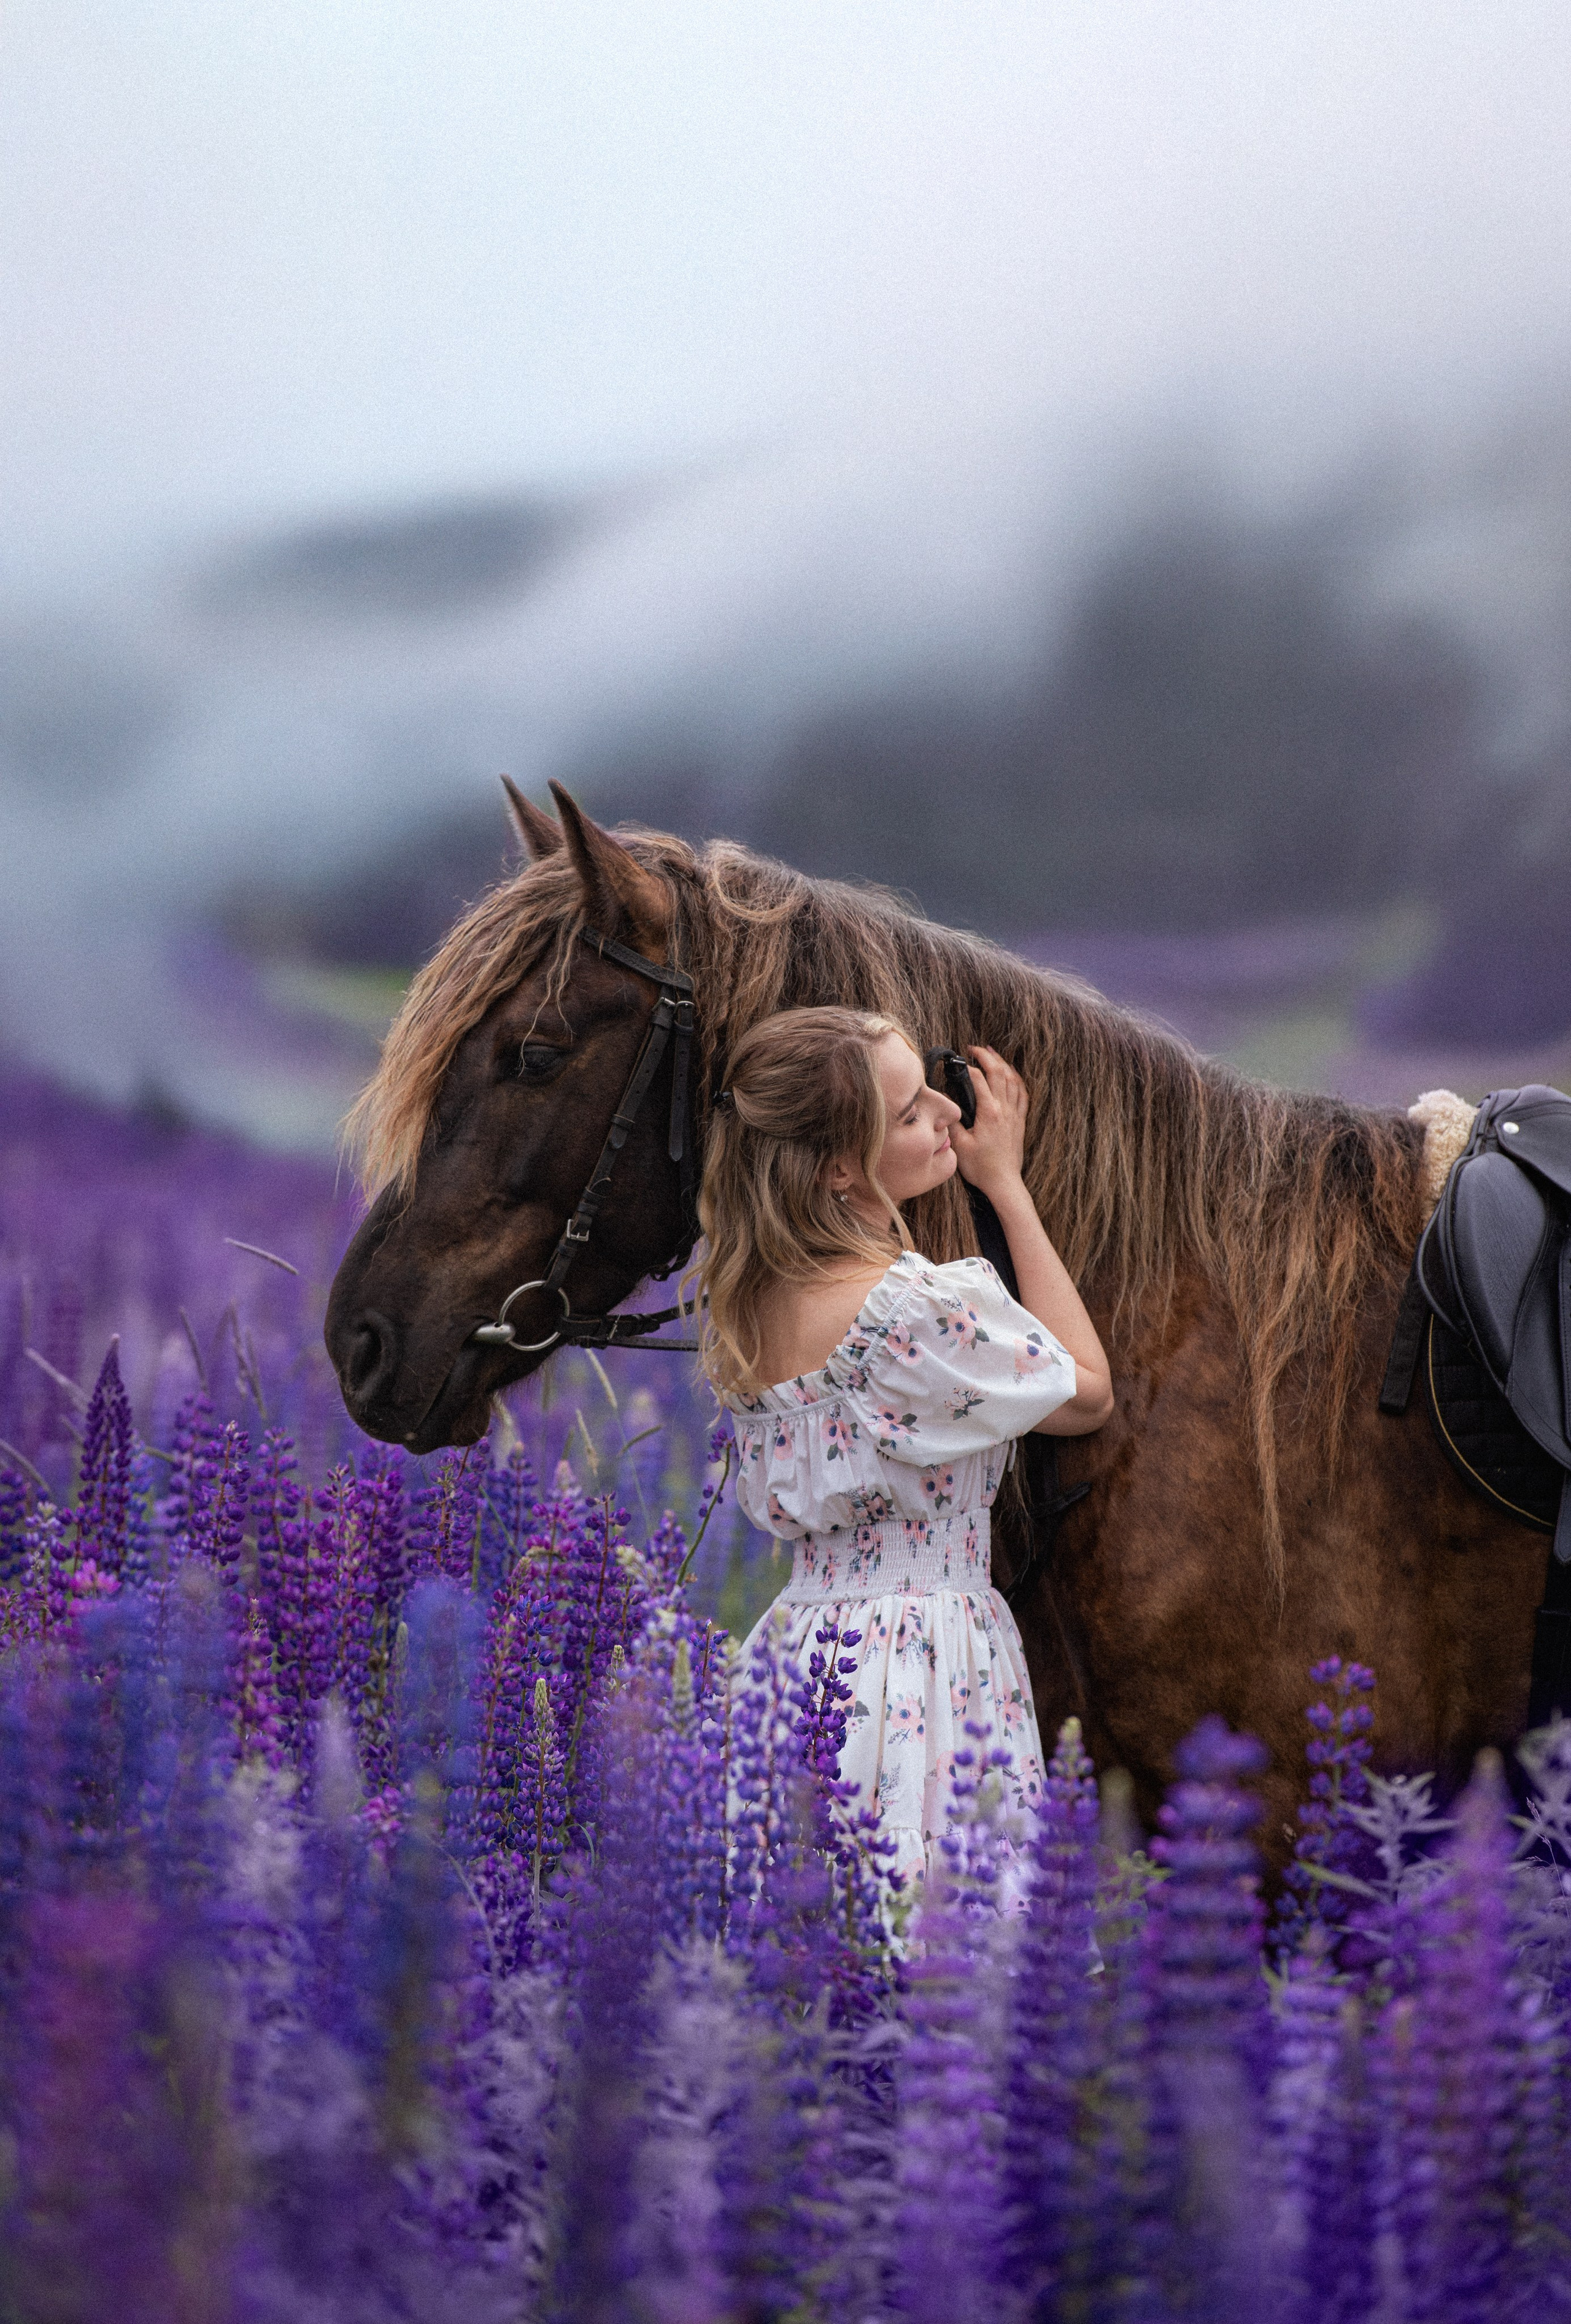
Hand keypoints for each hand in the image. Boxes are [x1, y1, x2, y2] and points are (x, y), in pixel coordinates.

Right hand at [951, 1045, 1027, 1196]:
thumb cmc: (981, 1167)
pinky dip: (1017, 1080)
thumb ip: (951, 1122)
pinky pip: (1022, 1094)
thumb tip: (944, 1105)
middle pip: (999, 1073)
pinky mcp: (1020, 1122)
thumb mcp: (959, 1145)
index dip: (968, 1068)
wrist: (1003, 1182)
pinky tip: (1012, 1076)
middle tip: (975, 1048)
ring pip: (1013, 1080)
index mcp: (989, 1113)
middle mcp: (1004, 1110)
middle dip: (987, 1056)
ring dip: (1003, 1064)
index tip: (959, 1062)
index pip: (979, 1080)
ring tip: (993, 1054)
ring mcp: (1015, 1115)